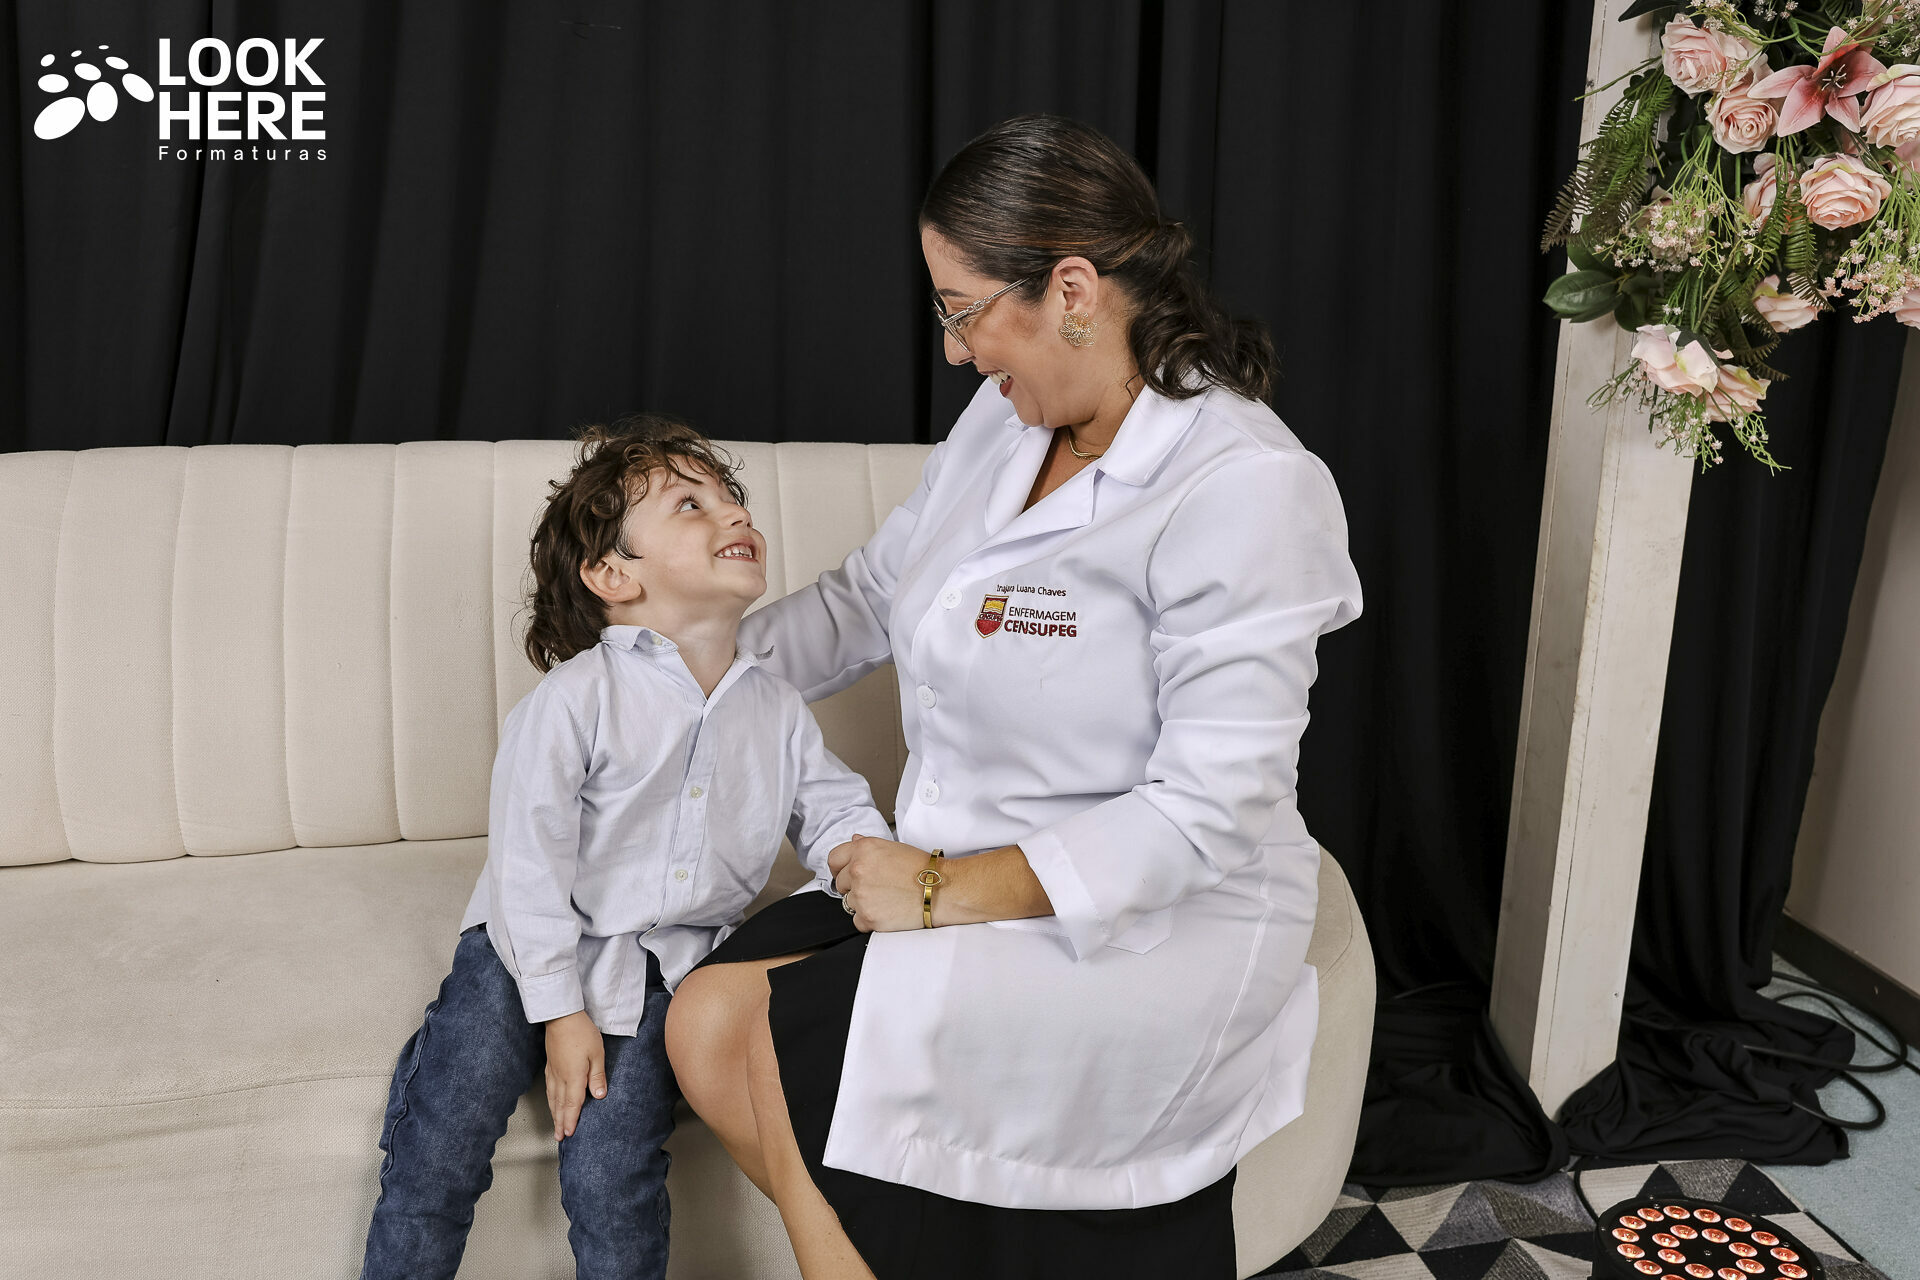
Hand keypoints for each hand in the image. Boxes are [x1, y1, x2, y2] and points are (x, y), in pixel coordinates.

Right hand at [544, 1010, 605, 1140]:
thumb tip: (599, 1096)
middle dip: (560, 1122)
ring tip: (555, 1125)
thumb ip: (597, 1076)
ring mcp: (553, 1072)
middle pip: (560, 1105)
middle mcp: (560, 1077)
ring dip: (554, 1114)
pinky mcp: (550, 1065)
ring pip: (553, 1098)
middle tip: (559, 1138)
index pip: (572, 1104)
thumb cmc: (581, 1032)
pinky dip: (551, 1101)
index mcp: (573, 1077)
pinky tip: (552, 1102)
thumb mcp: (597, 1053)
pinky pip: (550, 1089)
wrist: (561, 1016)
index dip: (571, 1120)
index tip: (569, 1134)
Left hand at [828, 835, 938, 932]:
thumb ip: (867, 845)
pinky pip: (857, 921)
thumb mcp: (893, 847)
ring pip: (849, 903)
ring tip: (886, 898)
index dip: (840, 868)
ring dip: (863, 903)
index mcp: (863, 850)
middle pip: (841, 883)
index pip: (834, 859)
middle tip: (877, 887)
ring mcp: (861, 895)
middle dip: (855, 886)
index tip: (845, 874)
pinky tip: (886, 911)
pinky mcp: (868, 916)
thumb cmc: (922, 868)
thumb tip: (853, 841)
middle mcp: (858, 870)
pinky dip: (869, 919)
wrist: (940, 890)